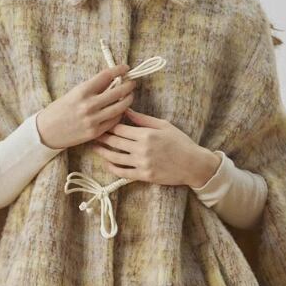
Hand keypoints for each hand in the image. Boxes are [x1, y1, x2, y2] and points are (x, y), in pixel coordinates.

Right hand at [35, 63, 136, 148]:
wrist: (46, 131)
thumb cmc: (59, 110)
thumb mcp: (73, 93)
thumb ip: (92, 88)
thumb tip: (111, 80)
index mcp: (82, 91)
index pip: (106, 75)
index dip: (119, 70)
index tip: (125, 68)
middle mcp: (89, 105)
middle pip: (118, 91)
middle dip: (128, 85)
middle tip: (132, 82)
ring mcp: (93, 119)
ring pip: (119, 107)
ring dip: (128, 100)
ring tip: (130, 96)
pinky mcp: (95, 132)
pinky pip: (114, 121)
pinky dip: (119, 114)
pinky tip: (120, 110)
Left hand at [89, 108, 221, 186]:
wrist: (193, 164)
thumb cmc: (180, 142)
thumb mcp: (163, 125)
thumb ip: (143, 119)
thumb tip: (126, 109)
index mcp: (146, 134)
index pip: (120, 128)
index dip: (108, 124)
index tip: (101, 122)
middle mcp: (142, 149)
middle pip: (115, 142)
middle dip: (102, 136)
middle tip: (91, 133)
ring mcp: (142, 163)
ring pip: (115, 157)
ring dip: (103, 152)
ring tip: (94, 147)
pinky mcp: (144, 176)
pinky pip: (123, 172)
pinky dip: (112, 168)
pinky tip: (107, 163)